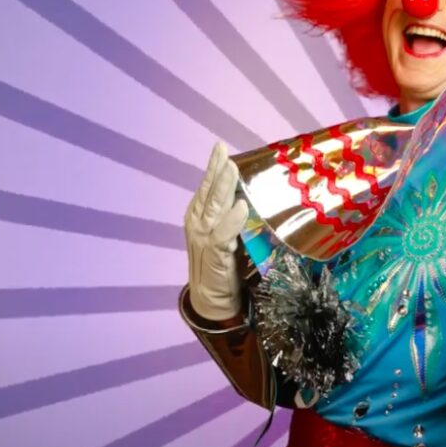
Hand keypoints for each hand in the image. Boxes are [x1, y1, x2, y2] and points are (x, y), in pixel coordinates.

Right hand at [184, 142, 249, 319]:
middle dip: (216, 172)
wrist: (211, 298)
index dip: (212, 169)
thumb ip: (231, 216)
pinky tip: (240, 207)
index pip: (205, 188)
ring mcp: (203, 239)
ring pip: (213, 209)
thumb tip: (249, 195)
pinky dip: (231, 220)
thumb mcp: (225, 234)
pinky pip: (223, 234)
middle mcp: (196, 225)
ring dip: (223, 188)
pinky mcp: (215, 255)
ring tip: (231, 169)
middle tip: (222, 151)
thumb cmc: (222, 263)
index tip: (220, 148)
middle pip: (207, 194)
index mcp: (197, 217)